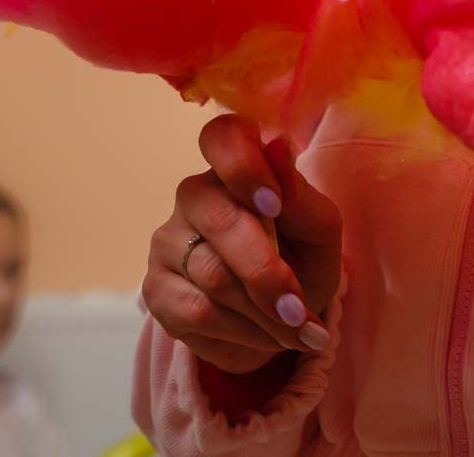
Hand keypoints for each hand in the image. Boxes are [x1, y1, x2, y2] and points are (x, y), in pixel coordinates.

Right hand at [142, 114, 343, 374]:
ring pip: (213, 275)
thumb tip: (279, 146)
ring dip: (263, 312)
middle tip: (300, 311)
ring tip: (296, 329)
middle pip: (222, 221)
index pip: (223, 137)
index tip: (275, 203)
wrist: (281, 320)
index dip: (243, 166)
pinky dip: (243, 332)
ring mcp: (169, 241)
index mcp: (239, 166)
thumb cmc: (302, 260)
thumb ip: (301, 195)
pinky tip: (264, 336)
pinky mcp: (155, 289)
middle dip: (268, 273)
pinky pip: (198, 312)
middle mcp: (196, 195)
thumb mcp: (318, 232)